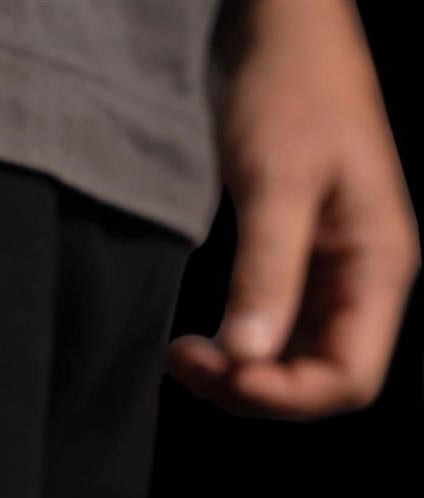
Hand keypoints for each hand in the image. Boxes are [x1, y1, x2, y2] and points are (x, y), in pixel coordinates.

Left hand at [165, 0, 419, 419]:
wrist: (279, 28)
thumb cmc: (291, 86)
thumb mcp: (275, 180)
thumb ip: (265, 271)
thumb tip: (247, 356)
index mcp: (379, 265)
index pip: (348, 379)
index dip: (287, 397)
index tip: (225, 374)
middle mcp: (363, 281)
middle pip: (319, 382)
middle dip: (254, 390)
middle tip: (188, 363)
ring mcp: (331, 278)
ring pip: (291, 366)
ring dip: (238, 377)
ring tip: (183, 356)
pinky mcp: (296, 267)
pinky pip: (272, 335)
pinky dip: (235, 351)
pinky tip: (196, 342)